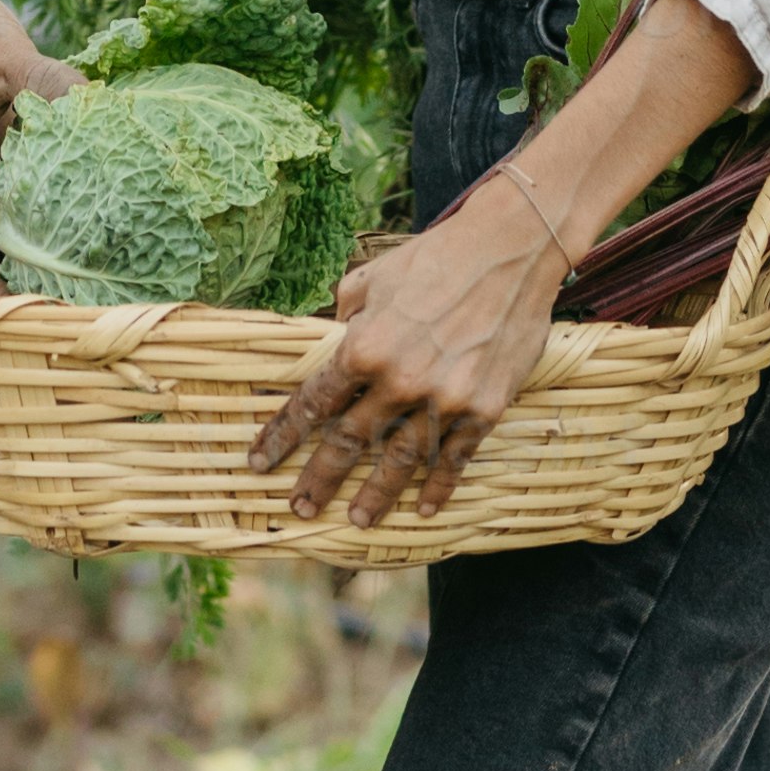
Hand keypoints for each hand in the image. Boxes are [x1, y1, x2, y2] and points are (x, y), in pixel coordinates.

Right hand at [0, 0, 76, 297]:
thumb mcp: (8, 55)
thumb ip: (54, 86)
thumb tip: (102, 110)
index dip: (7, 301)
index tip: (54, 318)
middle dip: (30, 282)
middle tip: (93, 298)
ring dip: (29, 250)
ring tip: (95, 269)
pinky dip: (26, 214)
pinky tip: (77, 209)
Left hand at [246, 175, 571, 524]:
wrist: (510, 249)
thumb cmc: (436, 257)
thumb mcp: (373, 277)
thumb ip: (347, 313)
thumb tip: (334, 336)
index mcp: (364, 346)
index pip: (313, 403)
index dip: (281, 436)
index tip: (259, 463)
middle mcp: (400, 380)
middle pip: (349, 442)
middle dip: (319, 479)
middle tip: (299, 508)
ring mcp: (444, 399)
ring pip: (400, 462)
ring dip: (375, 496)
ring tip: (356, 521)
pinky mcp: (484, 408)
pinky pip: (455, 459)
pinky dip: (438, 488)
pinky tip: (422, 509)